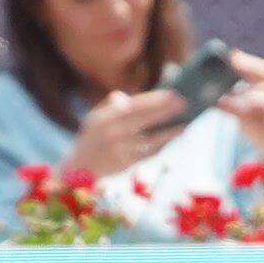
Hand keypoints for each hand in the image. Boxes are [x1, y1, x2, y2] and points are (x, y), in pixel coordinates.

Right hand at [63, 89, 188, 182]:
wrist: (78, 169)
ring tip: (185, 125)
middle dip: (166, 111)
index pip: (133, 106)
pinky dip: (161, 146)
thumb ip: (111, 104)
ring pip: (150, 140)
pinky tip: (172, 139)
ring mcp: (118, 150)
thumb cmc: (92, 138)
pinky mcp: (125, 164)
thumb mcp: (94, 117)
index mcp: (104, 118)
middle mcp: (111, 134)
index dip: (154, 100)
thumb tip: (127, 97)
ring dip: (169, 132)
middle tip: (185, 104)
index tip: (172, 94)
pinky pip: (148, 154)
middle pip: (144, 120)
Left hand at [212, 50, 263, 167]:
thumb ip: (227, 103)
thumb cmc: (260, 130)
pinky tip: (242, 101)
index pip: (259, 67)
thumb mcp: (240, 114)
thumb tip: (205, 96)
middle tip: (230, 59)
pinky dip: (255, 99)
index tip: (228, 54)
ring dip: (248, 82)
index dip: (245, 59)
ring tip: (230, 82)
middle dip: (248, 63)